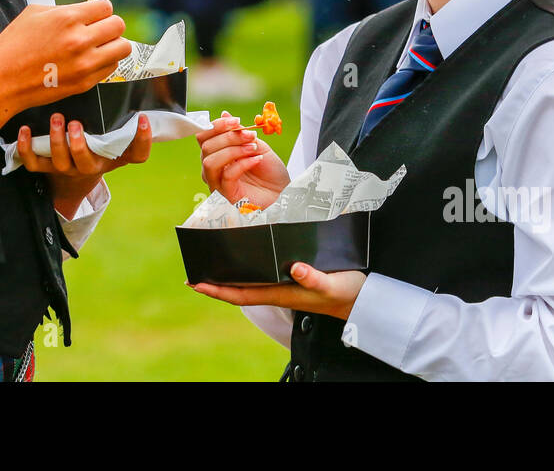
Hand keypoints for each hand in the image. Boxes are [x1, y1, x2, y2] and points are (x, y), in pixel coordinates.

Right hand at [0, 0, 131, 134]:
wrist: (2, 82)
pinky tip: (91, 61)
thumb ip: (63, 8)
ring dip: (113, 44)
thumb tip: (83, 10)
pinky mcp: (85, 82)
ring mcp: (85, 63)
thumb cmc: (13, 45)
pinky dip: (105, 62)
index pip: (106, 7)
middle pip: (118, 25)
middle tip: (98, 30)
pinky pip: (112, 67)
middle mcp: (80, 40)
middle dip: (109, 25)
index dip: (99, 10)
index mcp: (67, 18)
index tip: (93, 16)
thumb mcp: (33, 14)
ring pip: (123, 47)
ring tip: (100, 46)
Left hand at [18, 111, 151, 217]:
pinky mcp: (44, 167)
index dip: (142, 140)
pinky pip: (33, 163)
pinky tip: (24, 130)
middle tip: (75, 123)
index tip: (143, 119)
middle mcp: (88, 166)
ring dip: (55, 140)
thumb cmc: (98, 152)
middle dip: (79, 144)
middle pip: (85, 162)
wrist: (73, 179)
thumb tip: (143, 106)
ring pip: (58, 161)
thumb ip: (129, 129)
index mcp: (111, 159)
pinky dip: (26, 148)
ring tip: (56, 119)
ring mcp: (64, 168)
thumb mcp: (116, 144)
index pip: (136, 155)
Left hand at [190, 264, 366, 320]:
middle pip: (238, 288)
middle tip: (192, 270)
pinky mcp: (292, 277)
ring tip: (210, 260)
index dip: (217, 290)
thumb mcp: (332, 285)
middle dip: (215, 282)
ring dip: (228, 273)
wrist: (361, 299)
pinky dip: (246, 265)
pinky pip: (261, 273)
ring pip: (248, 281)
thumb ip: (313, 278)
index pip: (241, 294)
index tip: (196, 283)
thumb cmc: (346, 292)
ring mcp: (283, 285)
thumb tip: (293, 267)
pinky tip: (242, 255)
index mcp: (281, 293)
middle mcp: (277, 290)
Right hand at [196, 109, 288, 207]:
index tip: (236, 121)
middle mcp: (213, 168)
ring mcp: (218, 182)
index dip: (217, 126)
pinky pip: (227, 175)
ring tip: (252, 148)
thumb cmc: (270, 171)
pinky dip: (242, 163)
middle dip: (228, 137)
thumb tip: (224, 114)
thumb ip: (239, 132)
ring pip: (210, 161)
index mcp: (218, 153)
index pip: (203, 136)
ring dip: (232, 150)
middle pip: (206, 147)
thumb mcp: (256, 145)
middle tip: (249, 135)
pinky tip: (257, 159)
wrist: (283, 192)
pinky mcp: (226, 195)